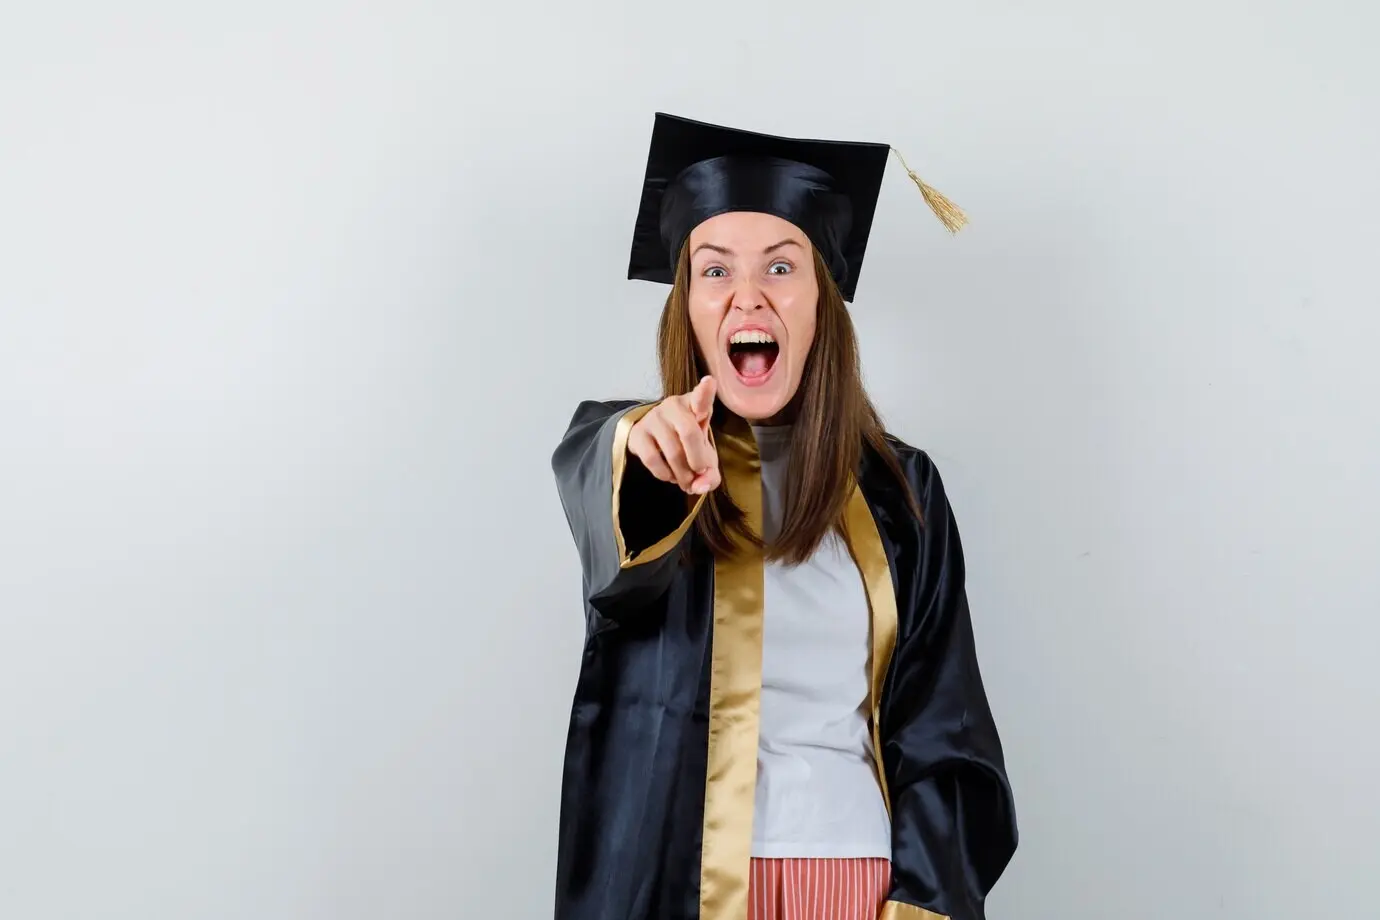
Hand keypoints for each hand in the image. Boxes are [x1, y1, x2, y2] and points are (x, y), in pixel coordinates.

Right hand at [627, 376, 720, 494]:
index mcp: (696, 405)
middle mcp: (674, 406)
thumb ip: (709, 474)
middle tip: (699, 471)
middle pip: (689, 433)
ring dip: (682, 474)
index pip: (701, 396)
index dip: (705, 391)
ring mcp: (654, 417)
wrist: (655, 440)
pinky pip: (653, 459)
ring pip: (672, 452)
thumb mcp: (704, 455)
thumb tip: (700, 487)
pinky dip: (664, 474)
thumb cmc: (687, 444)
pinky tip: (669, 475)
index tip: (709, 382)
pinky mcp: (638, 432)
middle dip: (698, 460)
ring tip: (686, 479)